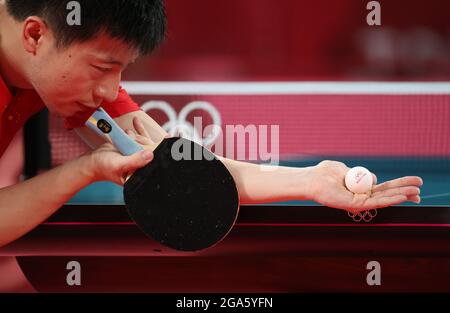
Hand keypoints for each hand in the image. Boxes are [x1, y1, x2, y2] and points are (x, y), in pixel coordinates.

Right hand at [85, 117, 154, 184]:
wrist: (92, 161)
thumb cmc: (103, 167)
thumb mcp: (120, 165)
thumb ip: (135, 161)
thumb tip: (150, 155)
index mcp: (140, 173)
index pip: (154, 163)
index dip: (160, 152)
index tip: (166, 139)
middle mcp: (140, 164)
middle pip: (151, 150)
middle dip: (144, 142)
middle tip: (133, 140)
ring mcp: (136, 154)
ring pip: (144, 141)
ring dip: (138, 136)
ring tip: (127, 137)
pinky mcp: (131, 146)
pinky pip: (138, 136)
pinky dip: (138, 128)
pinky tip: (136, 121)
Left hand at [308, 160, 422, 212]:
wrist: (312, 180)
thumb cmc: (324, 173)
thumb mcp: (345, 169)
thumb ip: (359, 173)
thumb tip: (372, 177)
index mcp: (360, 187)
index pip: (384, 187)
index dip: (399, 185)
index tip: (414, 182)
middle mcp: (362, 196)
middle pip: (388, 193)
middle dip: (405, 190)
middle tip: (421, 188)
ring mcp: (360, 201)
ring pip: (385, 198)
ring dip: (402, 195)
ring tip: (417, 193)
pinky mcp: (356, 205)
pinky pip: (376, 202)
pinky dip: (390, 199)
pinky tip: (403, 197)